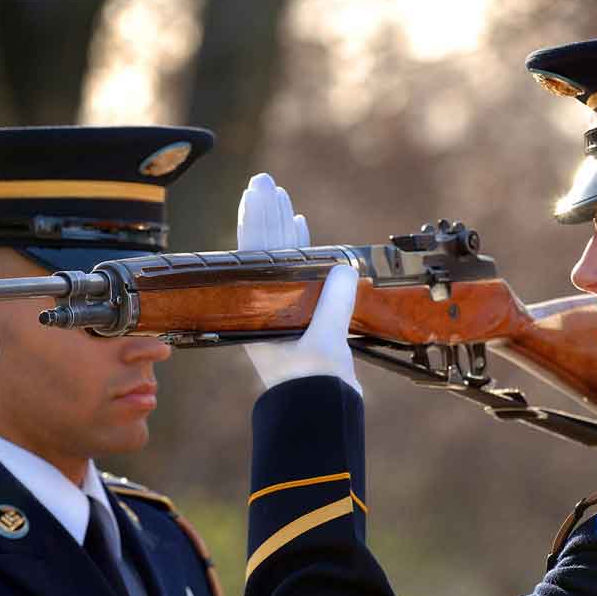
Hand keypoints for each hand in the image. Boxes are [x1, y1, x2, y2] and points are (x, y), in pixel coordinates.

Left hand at [237, 173, 361, 395]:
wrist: (319, 414)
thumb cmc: (314, 384)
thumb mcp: (323, 341)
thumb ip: (332, 303)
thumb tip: (342, 268)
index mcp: (259, 310)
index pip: (254, 255)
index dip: (256, 221)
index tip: (257, 192)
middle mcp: (266, 306)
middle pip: (263, 250)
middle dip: (266, 215)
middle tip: (265, 182)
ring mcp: (283, 309)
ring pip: (280, 259)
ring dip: (282, 228)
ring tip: (281, 198)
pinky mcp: (303, 316)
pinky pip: (300, 273)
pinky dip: (302, 250)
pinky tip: (302, 228)